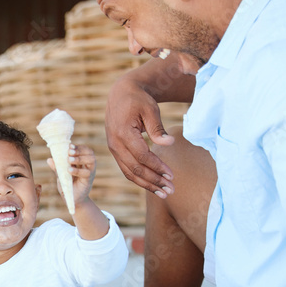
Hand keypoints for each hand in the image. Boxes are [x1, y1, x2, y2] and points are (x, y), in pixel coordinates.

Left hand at [47, 143, 97, 208]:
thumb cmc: (68, 186)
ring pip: (91, 160)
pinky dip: (77, 170)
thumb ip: (57, 168)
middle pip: (90, 153)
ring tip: (69, 160)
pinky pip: (86, 173)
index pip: (84, 150)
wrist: (72, 200)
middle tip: (69, 152)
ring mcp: (90, 173)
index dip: (78, 147)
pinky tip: (69, 170)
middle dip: (79, 150)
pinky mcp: (88, 181)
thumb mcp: (61, 175)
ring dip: (80, 158)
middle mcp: (88, 166)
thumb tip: (49, 159)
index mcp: (82, 162)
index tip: (69, 145)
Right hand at [105, 77, 175, 197]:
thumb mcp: (150, 109)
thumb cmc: (138, 99)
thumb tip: (169, 143)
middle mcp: (115, 144)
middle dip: (153, 181)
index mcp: (123, 133)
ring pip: (129, 173)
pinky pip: (127, 169)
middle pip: (135, 169)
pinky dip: (140, 179)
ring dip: (147, 184)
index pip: (142, 156)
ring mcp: (113, 149)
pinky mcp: (116, 151)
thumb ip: (157, 128)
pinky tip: (152, 184)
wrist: (121, 94)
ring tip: (163, 193)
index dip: (157, 167)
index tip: (172, 175)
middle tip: (171, 190)